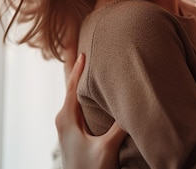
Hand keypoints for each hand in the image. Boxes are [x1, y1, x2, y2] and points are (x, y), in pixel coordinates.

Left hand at [55, 54, 127, 168]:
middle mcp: (63, 119)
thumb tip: (132, 105)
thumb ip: (119, 126)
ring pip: (73, 97)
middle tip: (76, 47)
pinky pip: (76, 105)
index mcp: (66, 118)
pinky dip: (82, 93)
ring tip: (84, 63)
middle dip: (74, 68)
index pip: (72, 86)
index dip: (78, 67)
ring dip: (78, 80)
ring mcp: (67, 126)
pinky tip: (89, 91)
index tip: (84, 50)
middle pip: (69, 87)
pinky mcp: (73, 133)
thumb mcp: (107, 147)